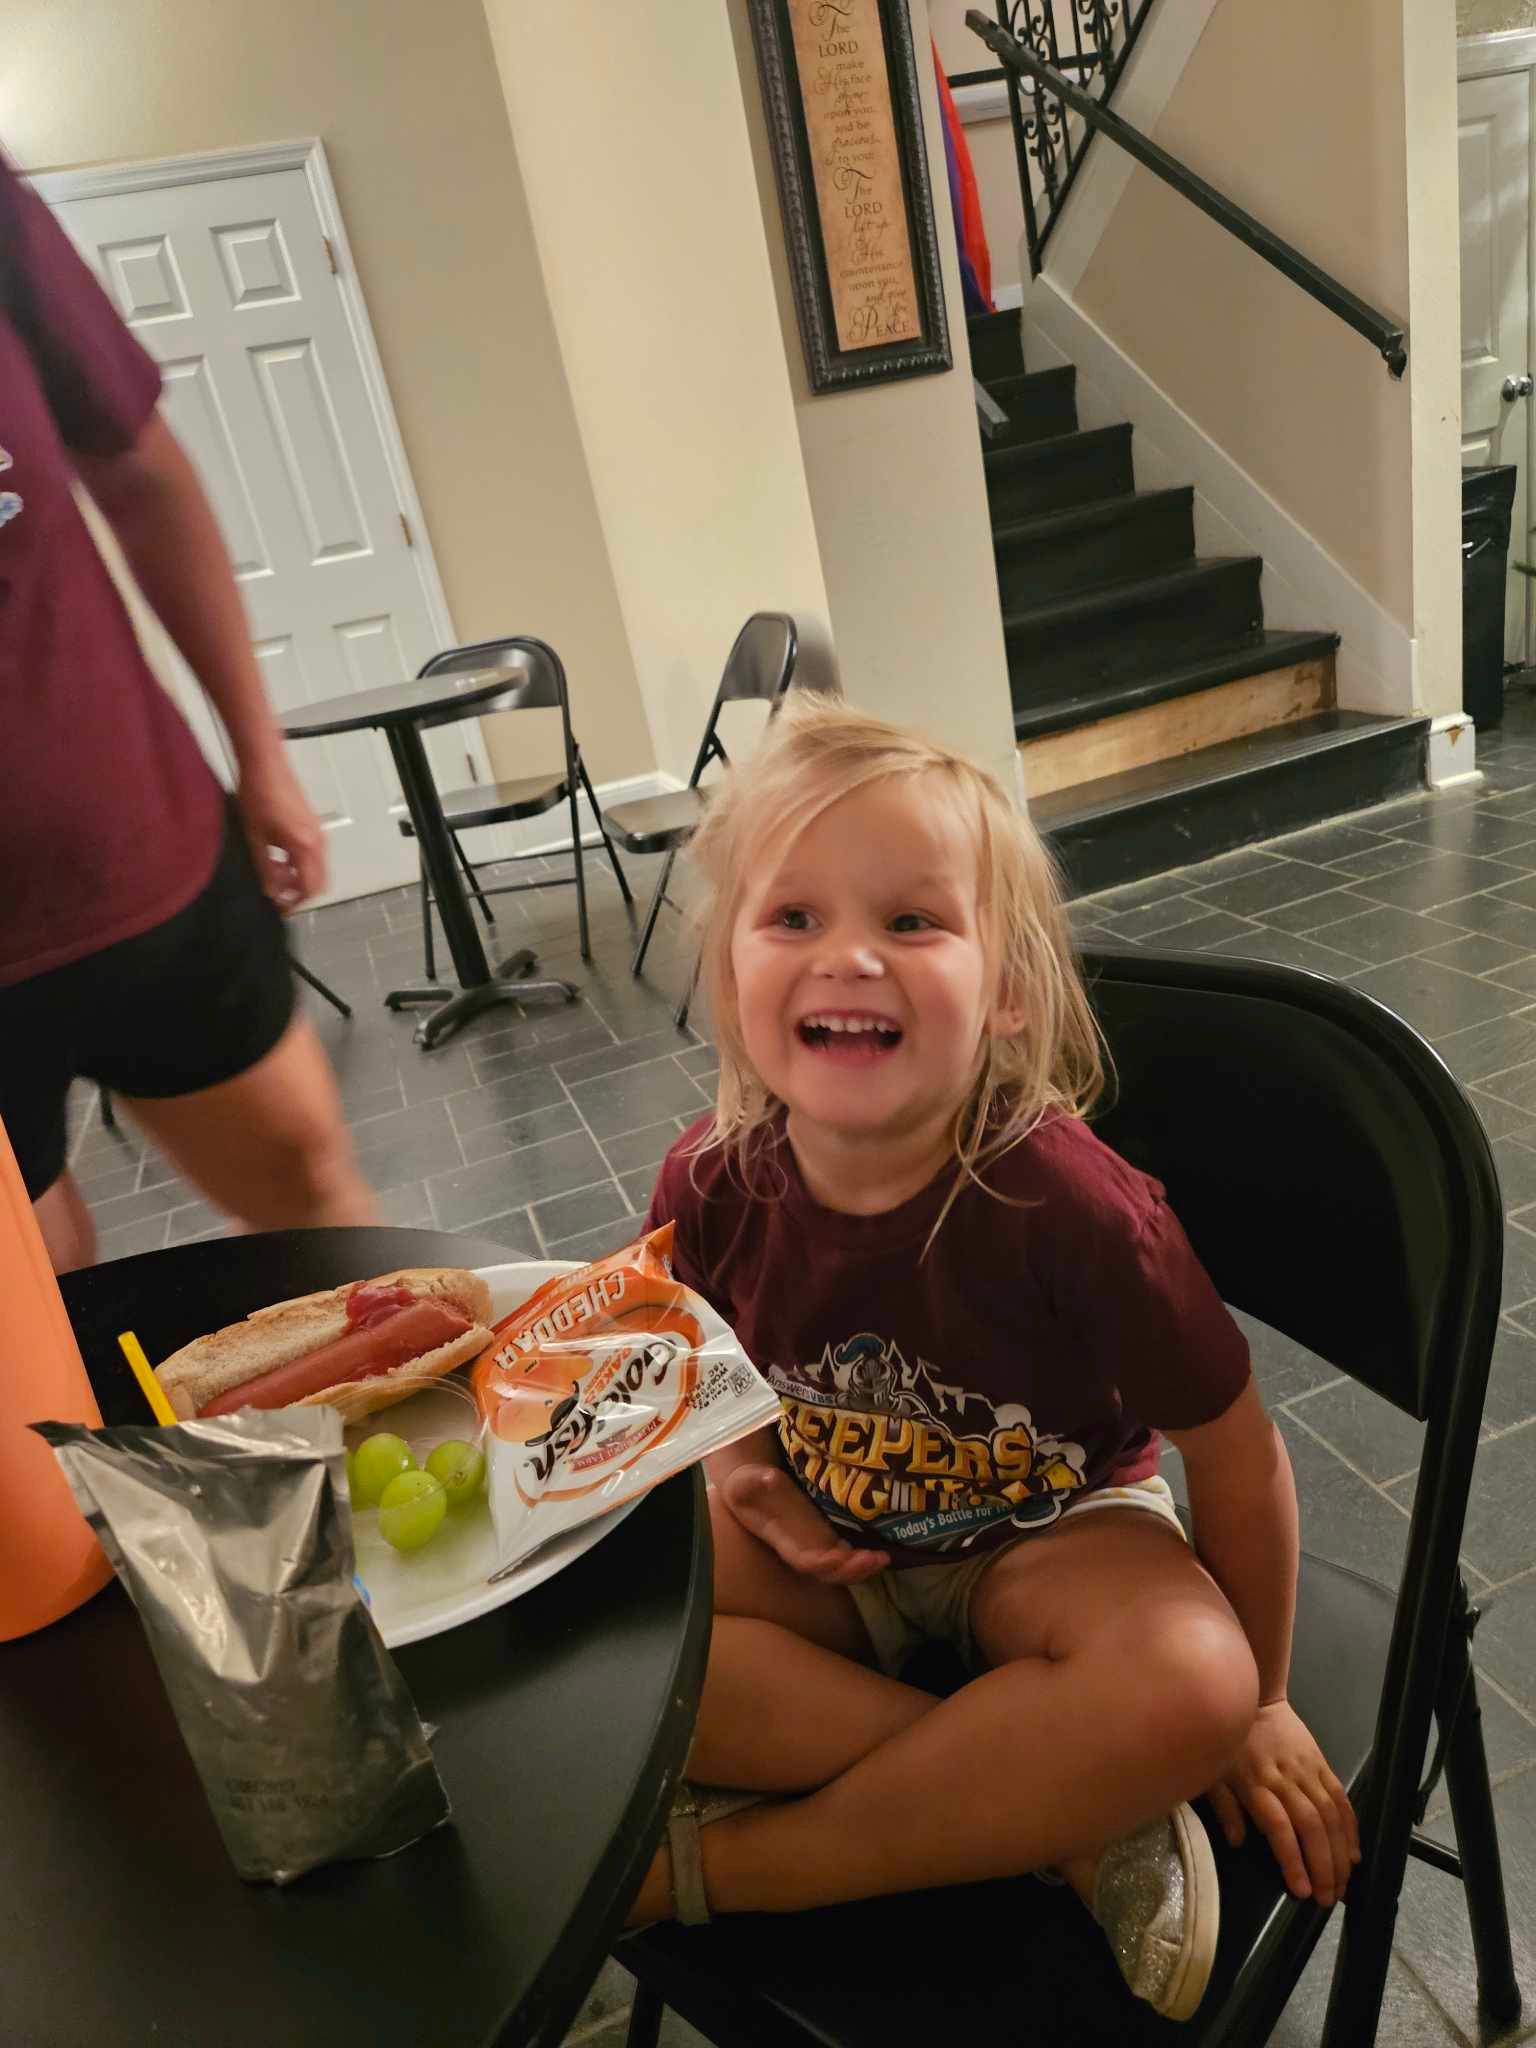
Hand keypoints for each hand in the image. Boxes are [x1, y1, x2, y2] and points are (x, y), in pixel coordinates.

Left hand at [236, 757, 326, 909]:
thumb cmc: (259, 795)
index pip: (310, 887)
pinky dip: (300, 863)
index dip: (296, 902)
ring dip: (299, 877)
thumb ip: (266, 869)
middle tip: (279, 897)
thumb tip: (272, 891)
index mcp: (305, 846)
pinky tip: (279, 857)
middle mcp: (317, 841)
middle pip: (319, 881)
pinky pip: (313, 854)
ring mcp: (317, 832)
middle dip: (300, 892)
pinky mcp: (312, 825)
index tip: (281, 908)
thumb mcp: (256, 838)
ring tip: (274, 875)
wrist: (265, 765)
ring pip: (317, 868)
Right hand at [722, 1464, 888, 1584]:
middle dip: (851, 1570)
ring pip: (842, 1567)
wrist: (754, 1490)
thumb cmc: (749, 1487)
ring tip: (883, 1558)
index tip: (840, 1556)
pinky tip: (882, 1552)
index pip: (804, 1560)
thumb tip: (768, 1478)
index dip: (821, 1562)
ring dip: (862, 1567)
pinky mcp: (828, 1537)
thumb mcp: (747, 1482)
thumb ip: (755, 1482)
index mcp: (784, 1541)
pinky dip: (864, 1558)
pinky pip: (848, 1556)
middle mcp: (803, 1550)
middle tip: (874, 1559)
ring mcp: (817, 1545)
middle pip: (829, 1571)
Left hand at [1208, 1699, 1360, 1906]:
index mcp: (1254, 1784)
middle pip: (1311, 1826)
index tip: (1303, 1891)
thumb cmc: (1228, 1743)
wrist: (1254, 1698)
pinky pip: (1341, 1798)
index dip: (1293, 1860)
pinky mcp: (1322, 1763)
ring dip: (1342, 1853)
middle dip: (1324, 1866)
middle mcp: (1284, 1779)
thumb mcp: (1213, 1773)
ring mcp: (1307, 1770)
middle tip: (1330, 1898)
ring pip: (1331, 1815)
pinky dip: (1351, 1827)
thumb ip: (1225, 1808)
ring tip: (1344, 1884)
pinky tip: (1355, 1853)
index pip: (1278, 1827)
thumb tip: (1238, 1842)